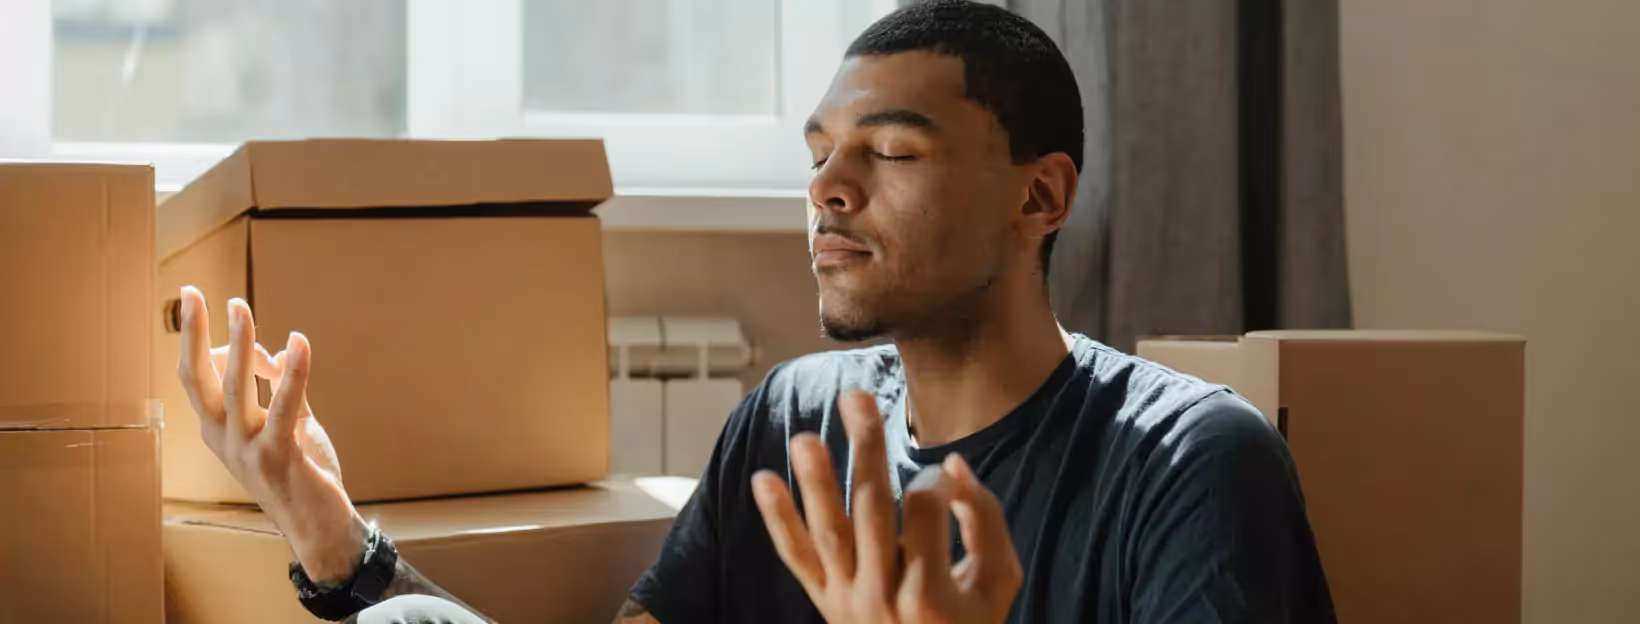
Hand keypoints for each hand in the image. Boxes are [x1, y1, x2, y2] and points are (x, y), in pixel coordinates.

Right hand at [176, 286, 366, 581]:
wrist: (318, 526)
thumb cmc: (301, 472)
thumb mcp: (288, 423)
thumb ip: (281, 386)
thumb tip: (275, 349)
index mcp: (218, 430)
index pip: (198, 378)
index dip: (202, 342)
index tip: (209, 307)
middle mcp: (223, 438)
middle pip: (198, 378)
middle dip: (193, 333)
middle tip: (191, 292)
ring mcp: (247, 449)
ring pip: (236, 387)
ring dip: (239, 343)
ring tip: (239, 307)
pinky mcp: (278, 456)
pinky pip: (282, 407)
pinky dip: (291, 372)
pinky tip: (299, 344)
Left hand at [752, 392, 1022, 623]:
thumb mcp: (998, 583)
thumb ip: (985, 522)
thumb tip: (954, 466)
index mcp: (929, 593)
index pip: (924, 513)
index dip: (936, 482)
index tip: (948, 476)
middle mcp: (882, 595)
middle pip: (871, 510)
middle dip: (865, 450)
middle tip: (857, 398)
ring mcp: (846, 599)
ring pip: (828, 532)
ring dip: (815, 482)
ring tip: (805, 436)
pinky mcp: (823, 600)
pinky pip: (796, 557)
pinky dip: (778, 519)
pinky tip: (763, 479)